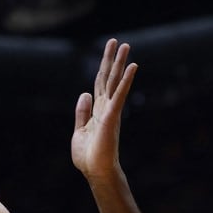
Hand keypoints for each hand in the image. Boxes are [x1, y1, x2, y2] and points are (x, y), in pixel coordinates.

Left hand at [71, 38, 136, 180]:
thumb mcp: (79, 131)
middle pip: (109, 78)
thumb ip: (82, 112)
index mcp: (97, 110)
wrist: (95, 171)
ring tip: (125, 46)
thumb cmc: (88, 156)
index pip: (100, 84)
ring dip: (120, 64)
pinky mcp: (112, 116)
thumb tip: (84, 93)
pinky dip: (126, 80)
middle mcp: (106, 107)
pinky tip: (132, 66)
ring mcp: (110, 110)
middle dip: (112, 60)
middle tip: (117, 41)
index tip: (107, 53)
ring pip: (116, 82)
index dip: (103, 68)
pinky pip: (120, 94)